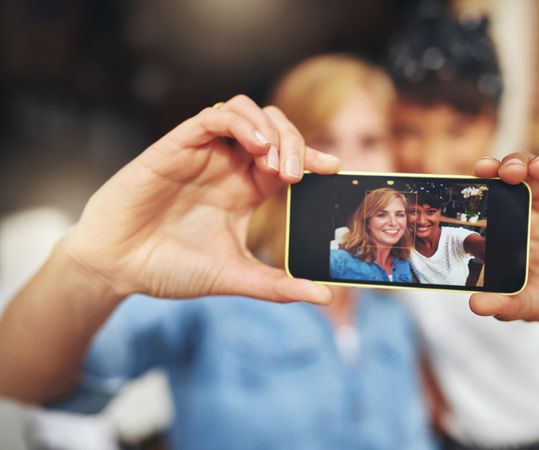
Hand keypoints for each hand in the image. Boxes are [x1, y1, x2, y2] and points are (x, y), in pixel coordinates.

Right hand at [64, 95, 339, 303]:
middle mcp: (227, 166)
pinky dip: (240, 123)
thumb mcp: (234, 275)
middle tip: (300, 173)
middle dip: (296, 142)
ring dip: (271, 129)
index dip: (312, 157)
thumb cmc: (170, 268)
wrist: (118, 267)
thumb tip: (325, 297)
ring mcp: (203, 153)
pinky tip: (256, 147)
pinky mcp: (177, 145)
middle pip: (274, 128)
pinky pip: (214, 117)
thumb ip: (278, 285)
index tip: (334, 169)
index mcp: (244, 190)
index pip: (287, 160)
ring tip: (278, 163)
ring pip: (246, 112)